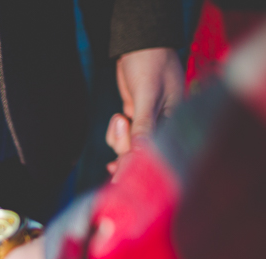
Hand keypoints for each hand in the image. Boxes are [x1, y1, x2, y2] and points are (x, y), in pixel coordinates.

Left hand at [107, 47, 183, 178]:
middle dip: (125, 148)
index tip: (121, 182)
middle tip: (117, 139)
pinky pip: (121, 138)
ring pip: (128, 147)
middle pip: (140, 153)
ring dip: (118, 138)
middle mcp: (163, 126)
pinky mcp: (135, 121)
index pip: (157, 151)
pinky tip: (118, 117)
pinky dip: (115, 132)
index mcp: (174, 121)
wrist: (139, 45)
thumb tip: (141, 150)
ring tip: (120, 117)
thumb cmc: (150, 64)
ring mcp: (148, 125)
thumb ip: (144, 123)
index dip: (139, 166)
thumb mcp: (148, 93)